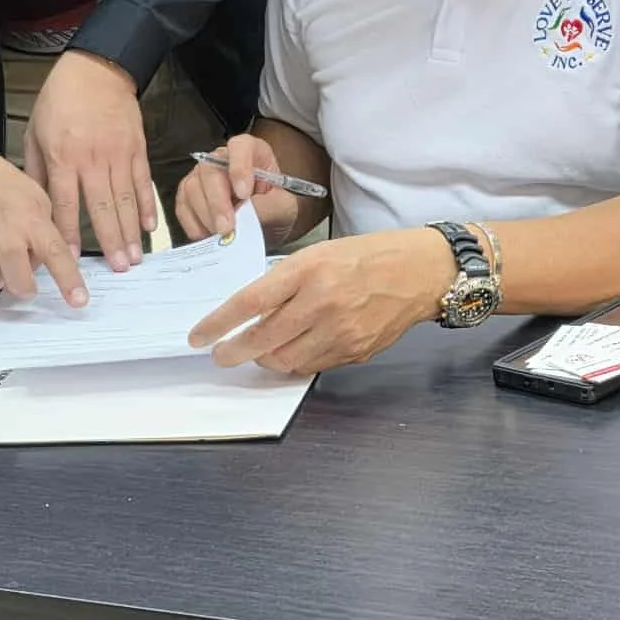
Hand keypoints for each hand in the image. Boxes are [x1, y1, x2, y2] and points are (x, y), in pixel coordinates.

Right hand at [0, 153, 88, 305]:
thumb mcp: (41, 204)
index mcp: (30, 216)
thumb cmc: (9, 192)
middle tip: (24, 289)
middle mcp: (1, 219)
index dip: (67, 276)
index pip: (53, 248)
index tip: (78, 300)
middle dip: (19, 281)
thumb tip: (60, 267)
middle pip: (11, 253)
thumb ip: (47, 235)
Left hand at [24, 49, 154, 271]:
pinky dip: (147, 205)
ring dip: (130, 231)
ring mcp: (118, 153)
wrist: (96, 69)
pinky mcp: (137, 147)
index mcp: (63, 156)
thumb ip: (37, 171)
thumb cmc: (60, 100)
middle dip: (110, 241)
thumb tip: (36, 207)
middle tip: (118, 269)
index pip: (64, 203)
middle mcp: (92, 158)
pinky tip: (149, 226)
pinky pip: (142, 181)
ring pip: (125, 199)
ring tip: (135, 258)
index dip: (68, 233)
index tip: (71, 260)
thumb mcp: (35, 132)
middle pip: (101, 207)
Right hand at [176, 132, 299, 248]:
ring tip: (220, 236)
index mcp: (252, 151)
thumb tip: (246, 214)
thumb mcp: (285, 208)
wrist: (264, 226)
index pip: (240, 147)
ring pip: (192, 188)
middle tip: (226, 228)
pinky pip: (182, 206)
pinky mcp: (188, 196)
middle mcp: (222, 158)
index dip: (239, 167)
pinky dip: (192, 224)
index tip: (244, 194)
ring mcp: (202, 176)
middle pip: (210, 170)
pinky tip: (206, 237)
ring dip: (205, 215)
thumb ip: (270, 207)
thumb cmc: (275, 209)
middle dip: (217, 202)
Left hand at [188, 228, 453, 375]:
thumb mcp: (320, 254)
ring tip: (259, 351)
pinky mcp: (355, 351)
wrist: (420, 272)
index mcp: (310, 269)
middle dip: (233, 352)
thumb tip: (250, 312)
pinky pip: (312, 366)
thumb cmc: (368, 256)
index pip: (251, 302)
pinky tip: (293, 350)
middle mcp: (323, 302)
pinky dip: (295, 362)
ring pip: (285, 361)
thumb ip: (286, 281)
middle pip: (262, 340)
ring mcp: (341, 331)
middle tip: (220, 355)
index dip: (218, 324)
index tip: (198, 337)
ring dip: (264, 359)